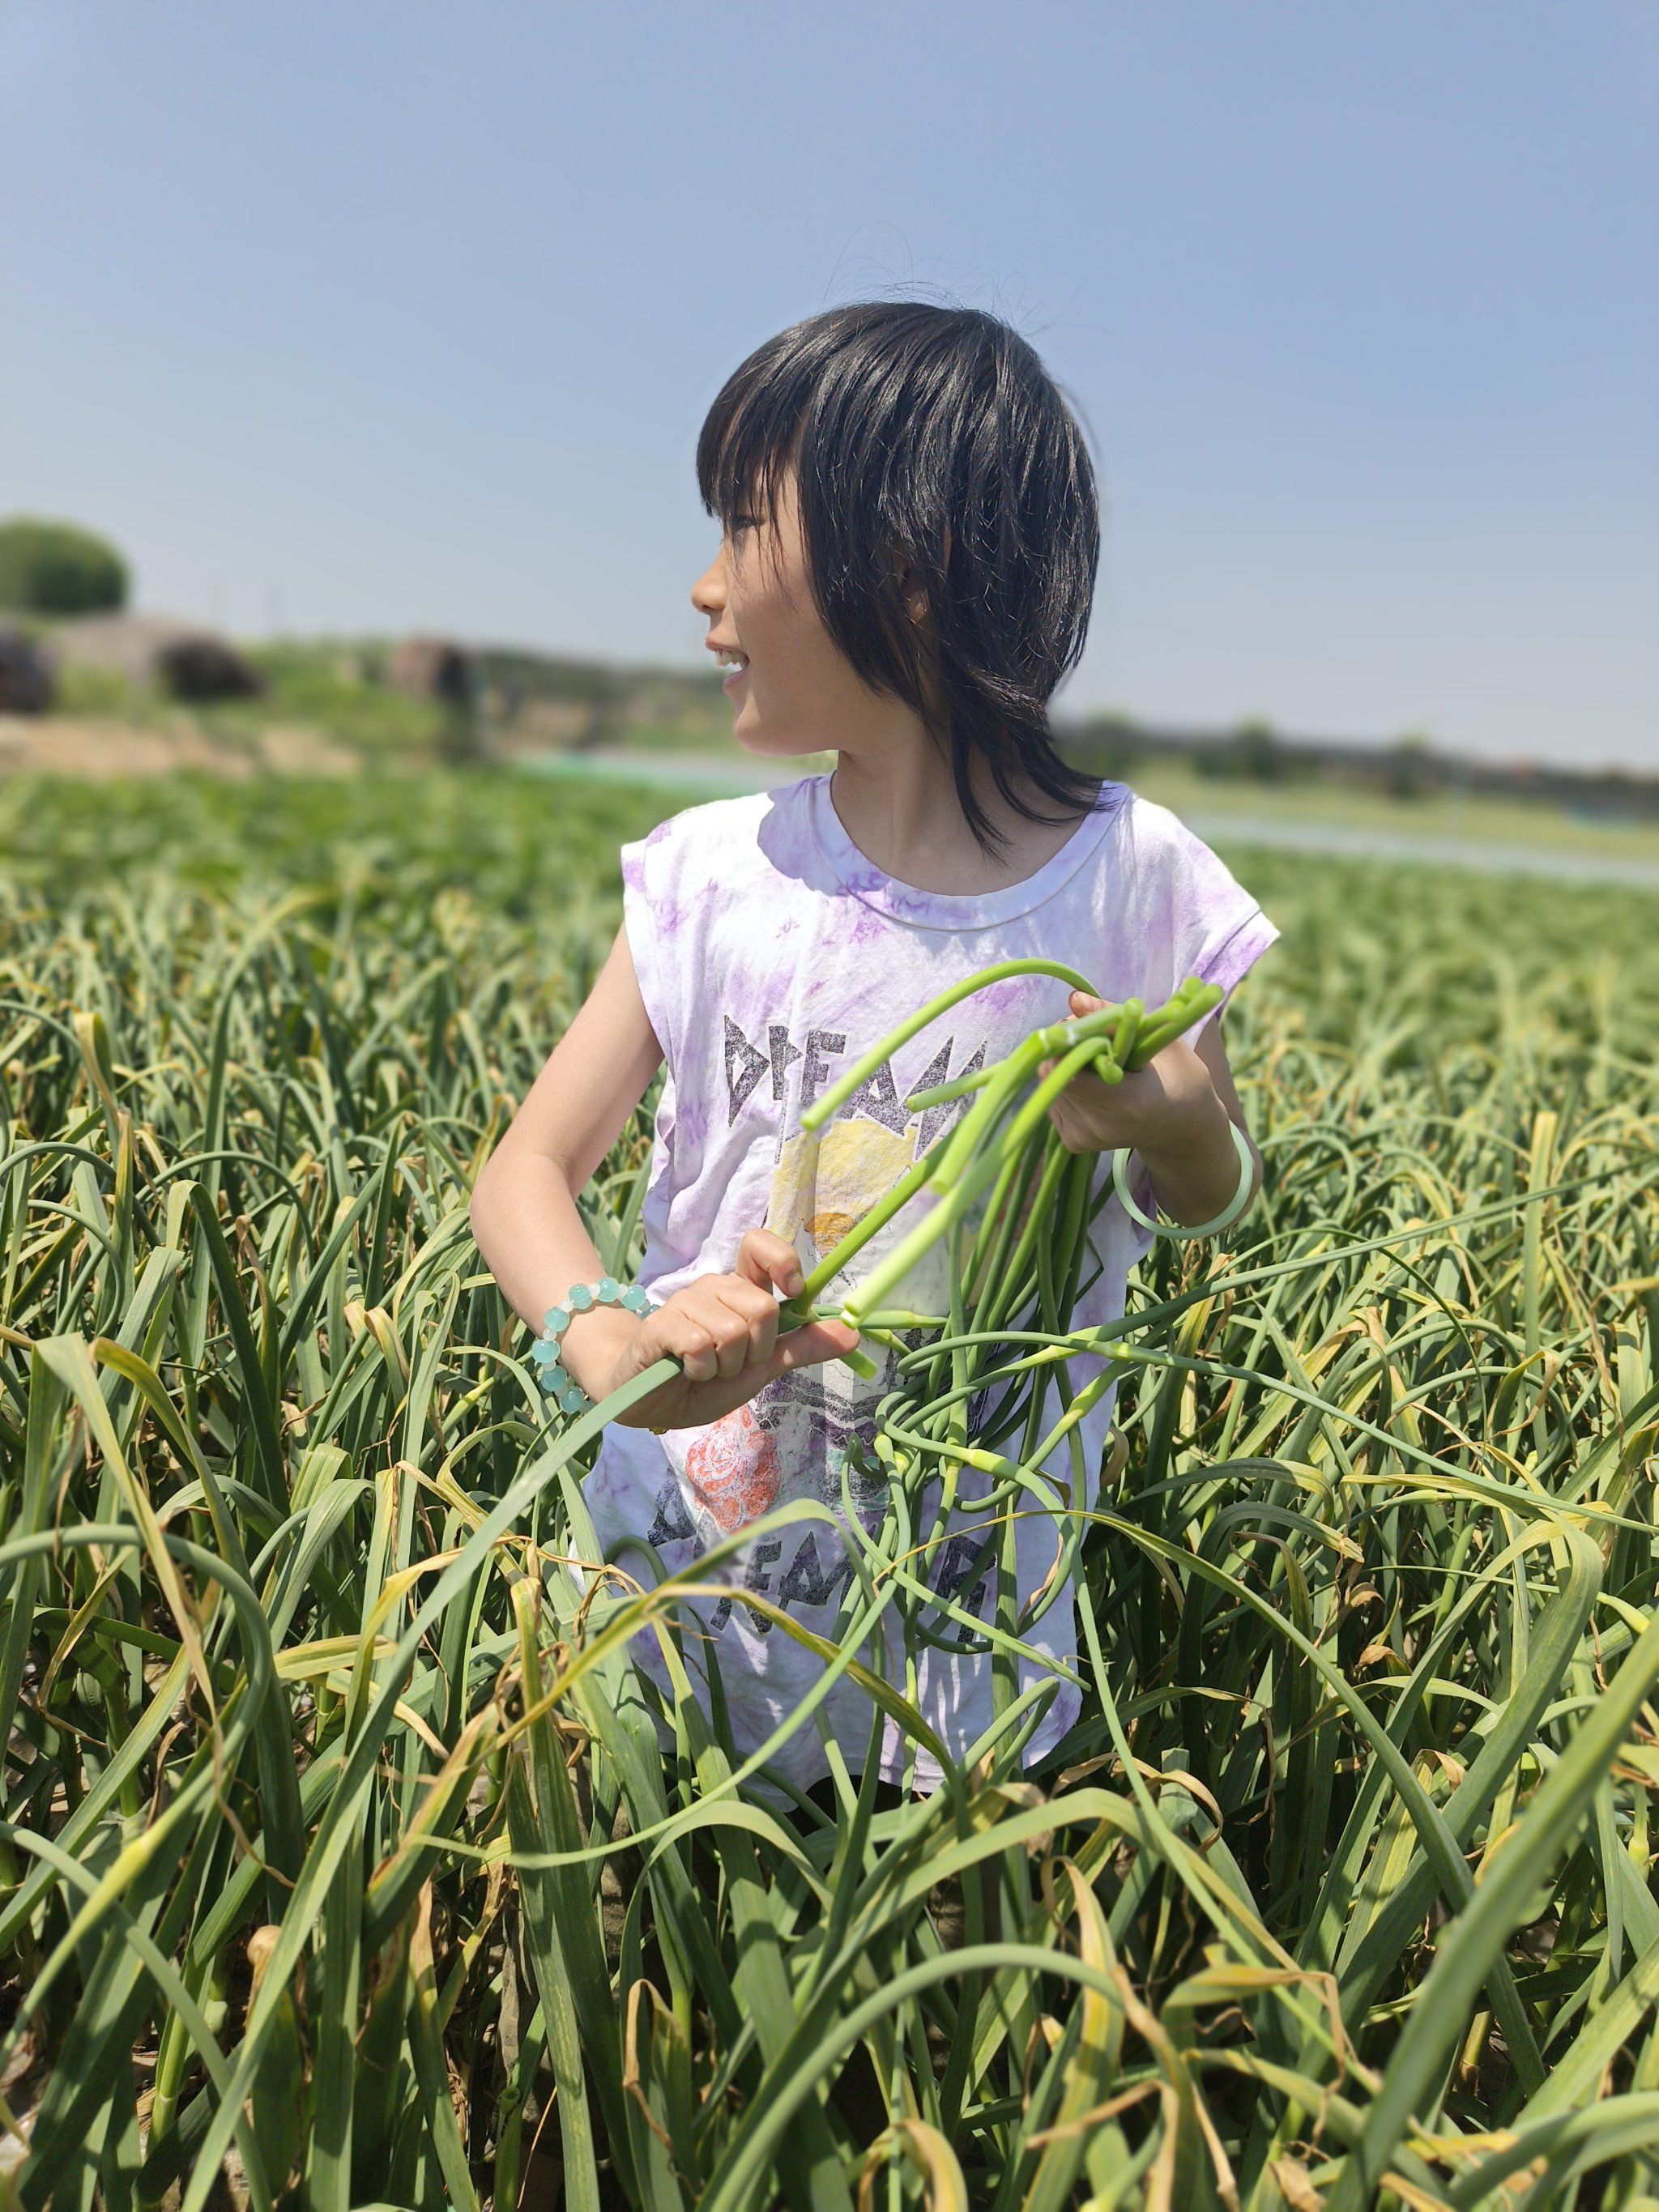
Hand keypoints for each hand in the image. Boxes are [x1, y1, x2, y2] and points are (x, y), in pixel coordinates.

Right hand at [566, 1228, 860, 1431]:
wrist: (649, 1402)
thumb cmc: (704, 1380)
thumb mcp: (762, 1369)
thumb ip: (803, 1348)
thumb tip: (854, 1332)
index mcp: (740, 1291)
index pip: (761, 1246)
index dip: (783, 1262)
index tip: (793, 1293)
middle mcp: (714, 1288)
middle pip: (763, 1307)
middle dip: (756, 1351)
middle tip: (732, 1364)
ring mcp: (685, 1303)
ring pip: (732, 1332)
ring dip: (725, 1367)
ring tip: (706, 1371)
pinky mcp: (660, 1325)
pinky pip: (699, 1344)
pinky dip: (700, 1369)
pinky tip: (686, 1371)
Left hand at [1039, 989, 1227, 1157]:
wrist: (1182, 1127)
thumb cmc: (1178, 1077)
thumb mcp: (1161, 1041)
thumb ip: (1115, 1019)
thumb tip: (1074, 998)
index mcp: (1128, 1103)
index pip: (1071, 1073)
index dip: (1069, 1044)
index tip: (1083, 1028)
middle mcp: (1100, 1127)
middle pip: (1054, 1074)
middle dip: (1065, 1049)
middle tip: (1092, 1037)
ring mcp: (1084, 1138)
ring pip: (1048, 1084)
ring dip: (1064, 1064)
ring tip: (1096, 1061)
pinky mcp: (1074, 1142)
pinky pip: (1052, 1098)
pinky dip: (1066, 1082)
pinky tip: (1092, 1081)